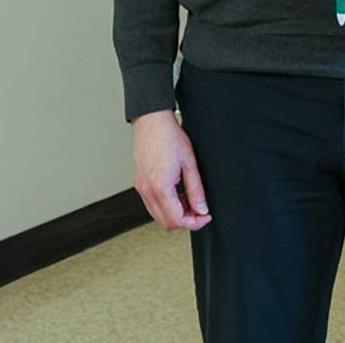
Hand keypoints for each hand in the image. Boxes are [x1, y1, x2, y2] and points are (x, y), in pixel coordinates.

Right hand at [131, 110, 211, 231]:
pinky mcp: (139, 183)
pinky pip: (152, 204)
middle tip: (199, 210)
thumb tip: (202, 208)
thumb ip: (196, 190)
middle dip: (185, 221)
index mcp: (161, 187)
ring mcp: (141, 187)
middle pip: (166, 223)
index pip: (177, 220)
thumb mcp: (190, 163)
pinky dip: (166, 206)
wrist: (151, 121)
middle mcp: (147, 190)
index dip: (194, 223)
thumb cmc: (169, 136)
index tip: (205, 216)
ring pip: (158, 216)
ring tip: (189, 200)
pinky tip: (177, 194)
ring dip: (175, 214)